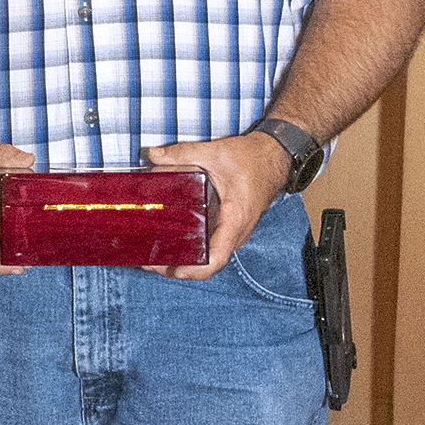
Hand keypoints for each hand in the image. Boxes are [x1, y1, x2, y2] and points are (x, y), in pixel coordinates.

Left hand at [142, 131, 288, 279]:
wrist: (275, 157)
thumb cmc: (252, 159)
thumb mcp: (215, 153)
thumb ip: (183, 153)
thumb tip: (153, 154)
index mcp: (235, 219)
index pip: (217, 257)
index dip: (196, 269)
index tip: (175, 271)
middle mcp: (236, 231)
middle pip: (209, 262)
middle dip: (181, 268)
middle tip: (149, 263)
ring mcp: (233, 231)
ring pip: (209, 255)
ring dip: (184, 260)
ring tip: (153, 257)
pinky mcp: (228, 225)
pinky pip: (210, 244)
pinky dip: (191, 248)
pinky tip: (169, 242)